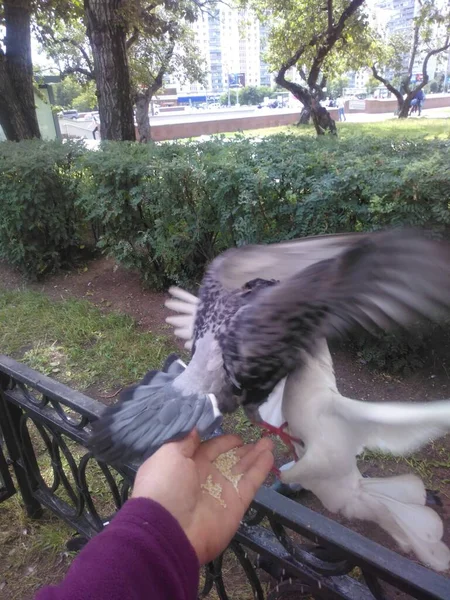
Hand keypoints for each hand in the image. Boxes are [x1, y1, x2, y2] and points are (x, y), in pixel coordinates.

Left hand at [132, 431, 273, 563]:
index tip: (237, 436)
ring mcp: (222, 492)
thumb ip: (186, 442)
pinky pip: (250, 483)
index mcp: (187, 465)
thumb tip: (195, 429)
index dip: (223, 442)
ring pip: (243, 469)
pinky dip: (260, 469)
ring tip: (269, 441)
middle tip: (260, 436)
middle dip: (243, 449)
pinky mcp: (236, 505)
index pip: (209, 449)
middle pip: (229, 459)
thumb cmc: (165, 486)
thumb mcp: (169, 455)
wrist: (168, 530)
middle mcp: (206, 477)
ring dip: (256, 455)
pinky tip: (269, 454)